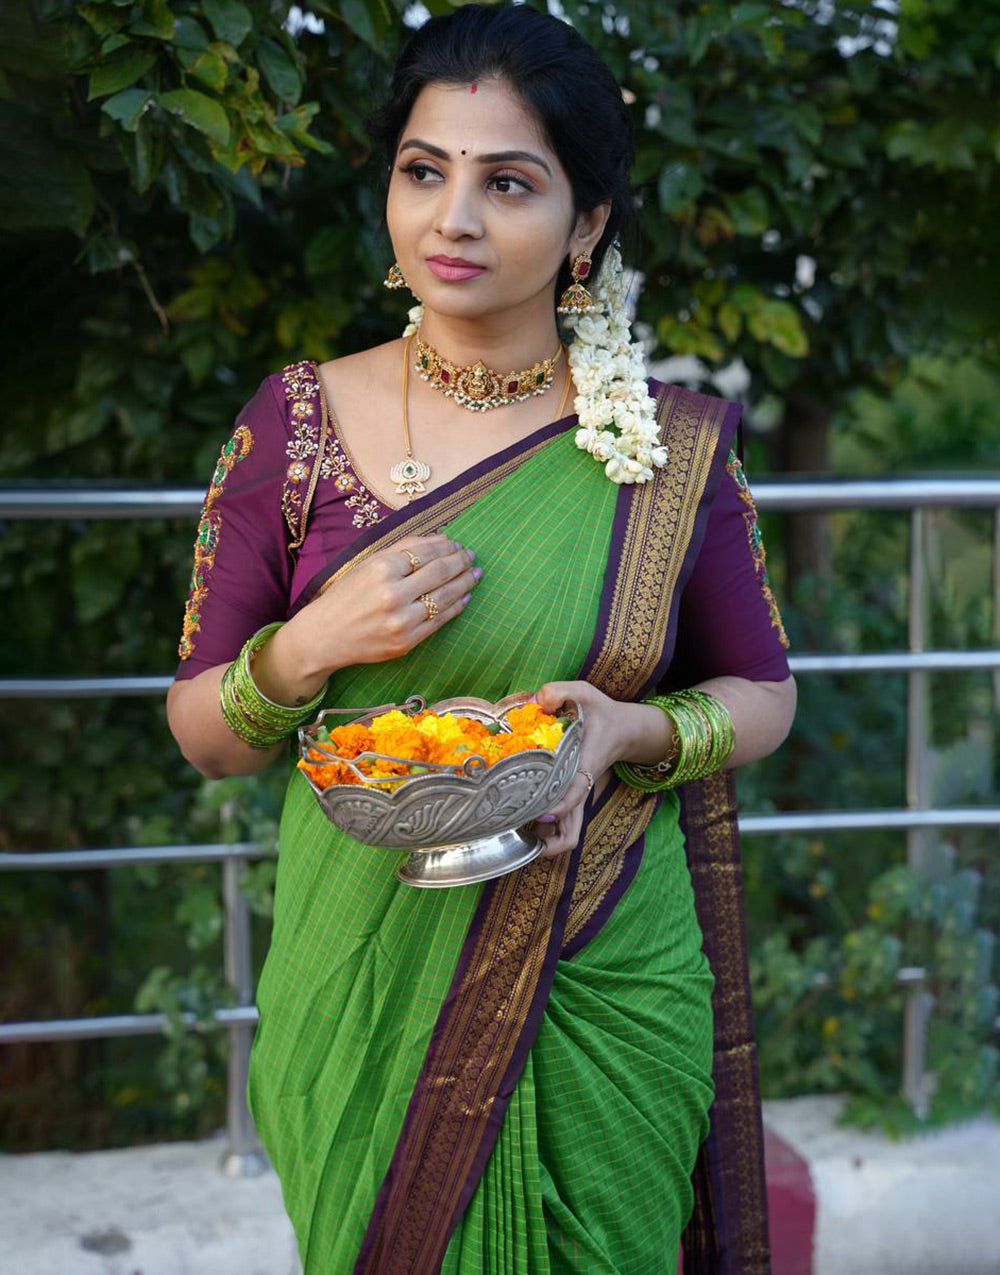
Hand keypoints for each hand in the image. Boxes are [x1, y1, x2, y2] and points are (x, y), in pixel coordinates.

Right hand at [289, 533, 481, 676]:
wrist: (325, 635)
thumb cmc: (347, 595)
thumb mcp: (368, 563)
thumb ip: (404, 548)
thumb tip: (443, 539)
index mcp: (381, 569)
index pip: (426, 553)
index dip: (447, 547)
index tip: (458, 544)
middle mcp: (393, 595)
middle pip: (440, 572)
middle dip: (460, 562)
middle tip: (471, 557)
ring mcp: (402, 621)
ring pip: (445, 597)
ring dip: (465, 583)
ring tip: (474, 574)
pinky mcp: (407, 642)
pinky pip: (440, 621)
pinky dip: (456, 606)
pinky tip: (464, 596)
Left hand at [528, 680, 629, 857]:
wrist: (623, 729)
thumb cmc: (602, 712)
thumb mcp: (584, 692)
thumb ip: (560, 690)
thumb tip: (538, 700)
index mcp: (586, 765)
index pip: (575, 794)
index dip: (559, 808)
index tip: (540, 815)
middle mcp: (581, 788)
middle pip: (572, 832)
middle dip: (549, 844)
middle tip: (517, 834)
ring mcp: (577, 797)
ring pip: (567, 834)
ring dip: (545, 840)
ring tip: (515, 830)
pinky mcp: (572, 798)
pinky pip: (562, 825)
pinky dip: (546, 830)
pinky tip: (523, 815)